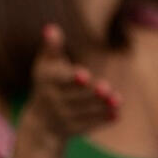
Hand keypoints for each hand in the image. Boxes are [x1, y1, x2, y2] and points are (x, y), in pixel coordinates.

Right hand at [18, 24, 119, 157]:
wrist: (41, 124)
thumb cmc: (46, 85)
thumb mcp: (45, 65)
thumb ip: (51, 48)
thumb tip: (51, 28)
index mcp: (46, 82)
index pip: (59, 80)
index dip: (72, 78)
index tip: (85, 75)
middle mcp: (52, 101)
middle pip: (74, 97)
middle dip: (91, 94)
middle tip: (106, 88)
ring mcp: (63, 117)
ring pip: (84, 112)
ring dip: (101, 106)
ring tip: (117, 99)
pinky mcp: (73, 130)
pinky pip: (89, 125)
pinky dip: (103, 120)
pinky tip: (117, 114)